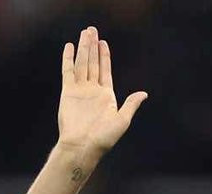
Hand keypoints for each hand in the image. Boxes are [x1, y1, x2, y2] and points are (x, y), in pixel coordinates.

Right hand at [57, 26, 147, 160]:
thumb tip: (144, 94)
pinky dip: (68, 58)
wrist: (82, 146)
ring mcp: (79, 90)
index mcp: (106, 96)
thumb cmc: (103, 138)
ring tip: (84, 33)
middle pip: (92, 63)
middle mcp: (92, 90)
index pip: (105, 70)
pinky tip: (69, 47)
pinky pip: (68, 71)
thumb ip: (131, 104)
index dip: (104, 56)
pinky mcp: (68, 92)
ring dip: (83, 48)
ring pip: (82, 64)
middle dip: (92, 46)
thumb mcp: (122, 121)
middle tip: (92, 30)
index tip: (103, 42)